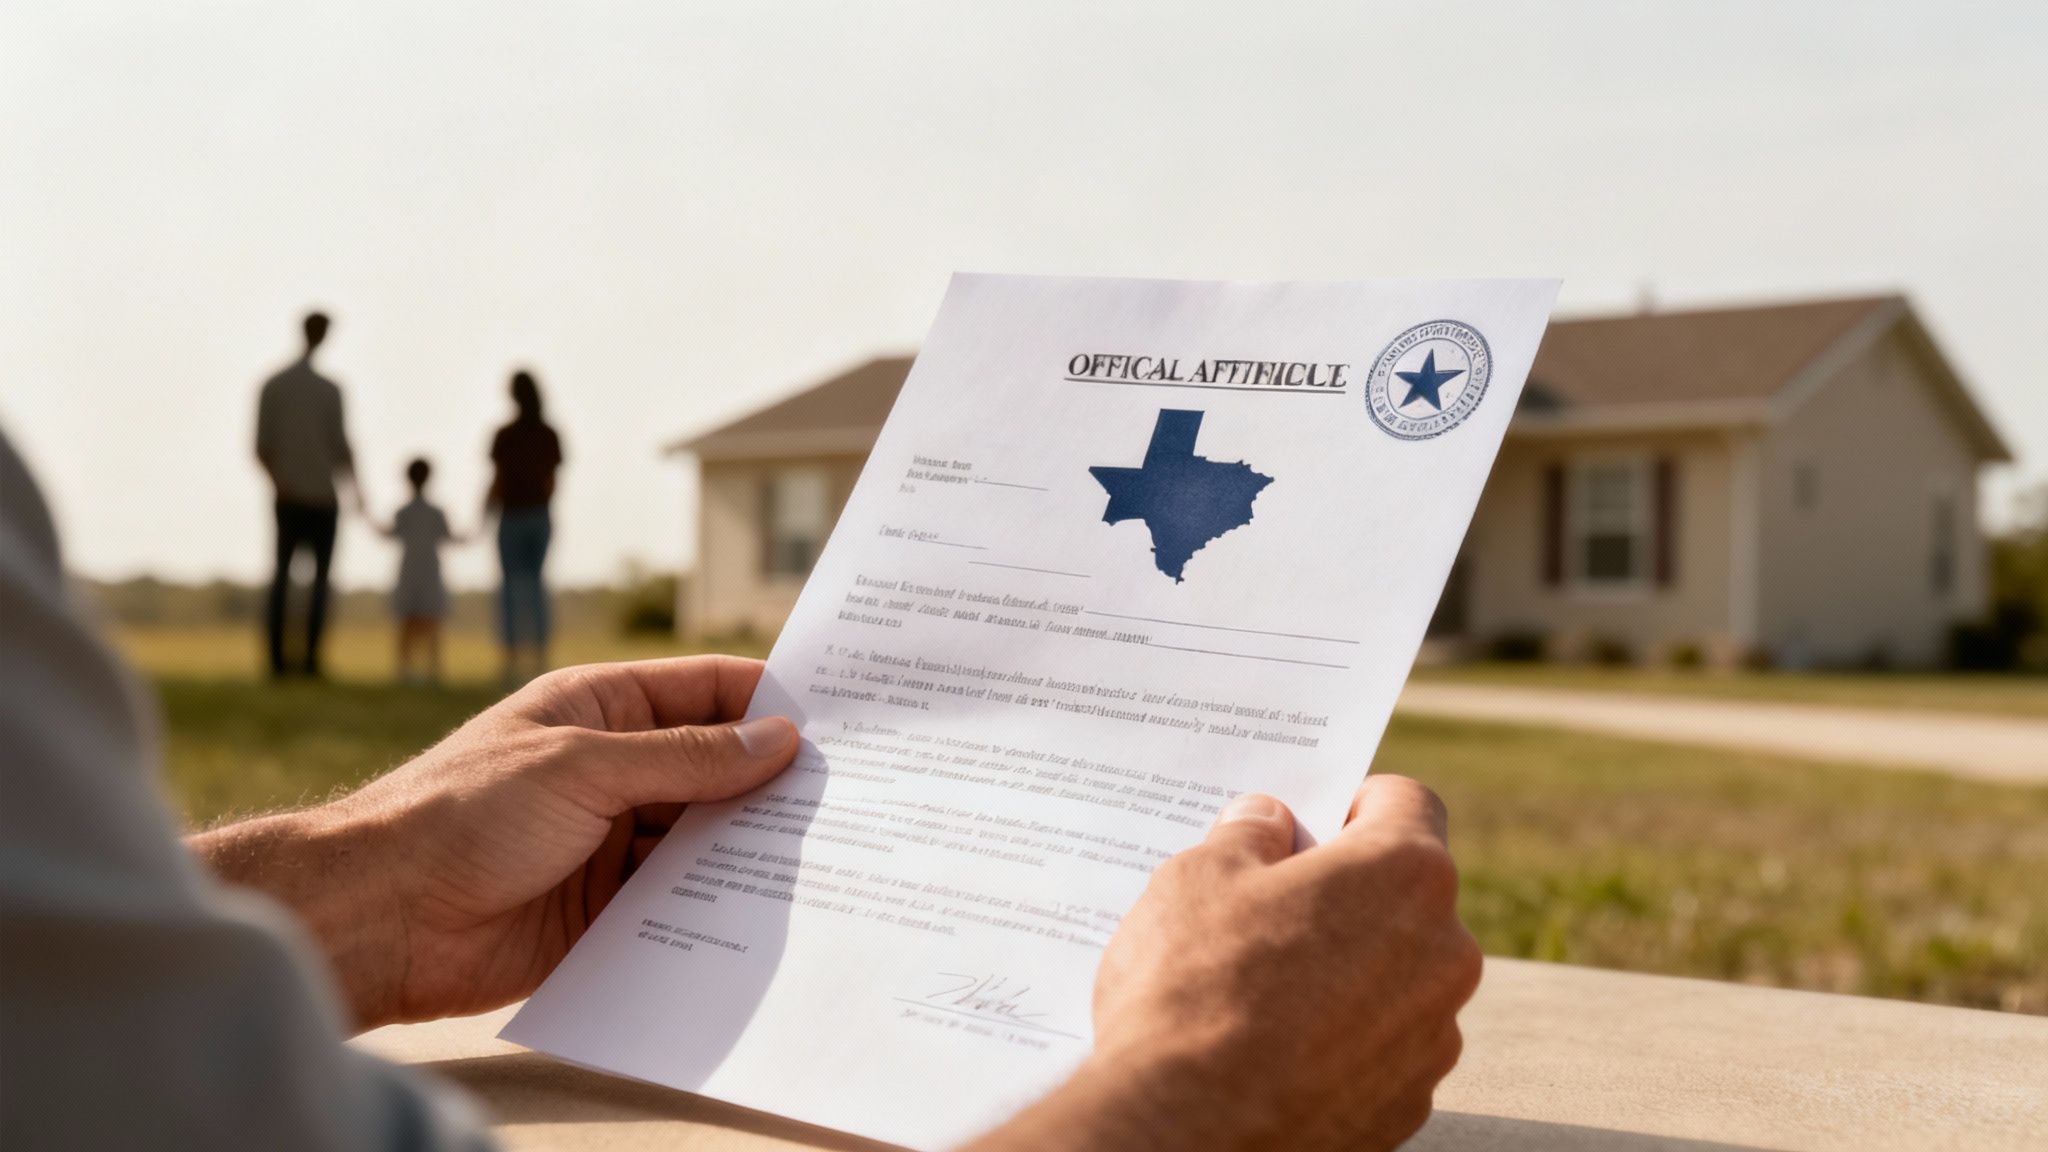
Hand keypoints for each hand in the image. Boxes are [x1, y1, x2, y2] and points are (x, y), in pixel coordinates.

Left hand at [192, 657, 797, 1028]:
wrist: (380, 918)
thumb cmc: (459, 815)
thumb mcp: (582, 766)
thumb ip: (686, 758)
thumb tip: (779, 739)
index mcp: (601, 709)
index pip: (706, 691)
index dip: (772, 699)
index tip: (845, 714)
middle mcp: (615, 771)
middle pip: (717, 768)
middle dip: (776, 780)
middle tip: (856, 793)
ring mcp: (613, 842)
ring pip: (707, 838)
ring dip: (754, 847)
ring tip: (832, 852)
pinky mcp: (609, 911)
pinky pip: (682, 902)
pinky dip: (723, 905)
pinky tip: (773, 911)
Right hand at [968, 776, 1478, 1151]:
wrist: (1185, 1131)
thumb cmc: (1193, 988)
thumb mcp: (1197, 876)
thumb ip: (1247, 835)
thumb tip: (1267, 823)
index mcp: (1405, 875)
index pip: (1406, 803)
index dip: (1353, 802)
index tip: (1307, 823)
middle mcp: (1444, 954)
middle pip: (1403, 895)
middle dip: (1343, 893)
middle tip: (1264, 906)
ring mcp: (1432, 1038)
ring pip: (1394, 975)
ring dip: (1345, 970)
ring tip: (1259, 988)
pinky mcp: (1407, 1104)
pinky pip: (1380, 1047)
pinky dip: (1340, 1039)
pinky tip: (1273, 1048)